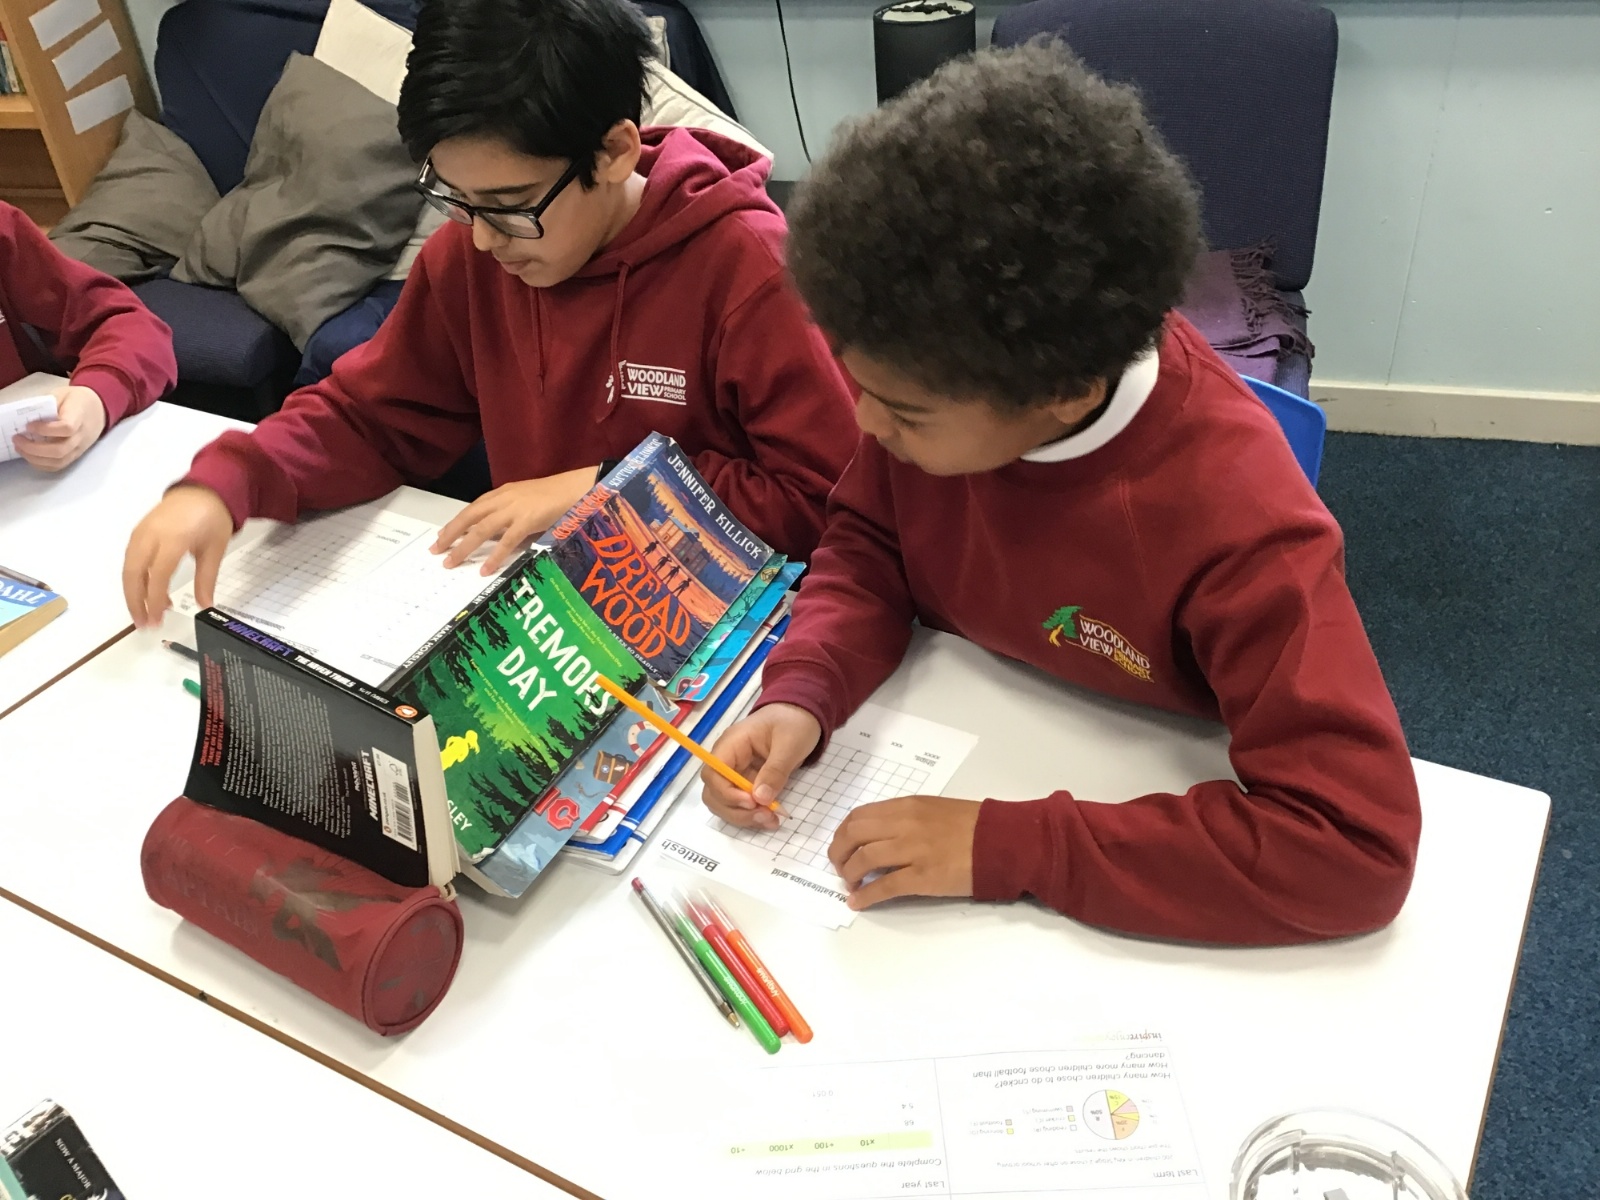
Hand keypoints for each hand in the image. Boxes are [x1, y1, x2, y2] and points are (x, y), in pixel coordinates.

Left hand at [13, 385, 106, 470]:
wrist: (98, 409)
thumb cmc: (77, 400)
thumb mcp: (62, 394)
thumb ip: (47, 403)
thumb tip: (28, 416)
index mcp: (79, 417)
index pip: (66, 428)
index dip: (45, 429)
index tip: (29, 425)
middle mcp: (81, 436)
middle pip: (60, 450)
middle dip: (34, 448)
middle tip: (18, 439)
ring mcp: (79, 448)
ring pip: (58, 461)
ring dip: (35, 458)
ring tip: (20, 448)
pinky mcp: (75, 455)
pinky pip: (59, 466)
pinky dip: (42, 464)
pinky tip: (30, 456)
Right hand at [123, 485, 233, 626]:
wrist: (203, 489)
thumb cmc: (213, 519)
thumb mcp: (215, 550)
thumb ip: (206, 579)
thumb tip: (205, 606)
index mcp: (172, 538)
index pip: (157, 575)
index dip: (154, 600)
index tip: (156, 621)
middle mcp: (150, 535)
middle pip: (134, 573)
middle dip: (135, 601)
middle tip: (144, 624)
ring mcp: (140, 532)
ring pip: (128, 567)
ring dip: (133, 592)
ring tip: (147, 613)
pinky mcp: (137, 532)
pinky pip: (130, 559)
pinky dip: (135, 578)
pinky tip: (149, 592)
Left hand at [431, 466, 599, 573]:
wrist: (581, 487)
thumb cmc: (560, 496)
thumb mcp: (530, 503)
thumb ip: (513, 516)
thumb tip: (500, 536)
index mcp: (504, 492)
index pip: (473, 508)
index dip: (456, 523)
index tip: (442, 535)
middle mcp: (504, 499)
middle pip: (469, 517)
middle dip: (450, 534)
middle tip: (435, 550)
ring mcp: (515, 509)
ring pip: (481, 530)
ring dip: (463, 547)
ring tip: (450, 562)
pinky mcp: (528, 520)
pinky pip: (506, 541)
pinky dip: (494, 556)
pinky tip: (485, 569)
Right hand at [700, 703, 822, 830]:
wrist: (803, 714)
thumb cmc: (794, 722)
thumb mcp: (790, 744)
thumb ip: (775, 771)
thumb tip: (760, 798)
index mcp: (732, 744)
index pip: (713, 773)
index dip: (727, 793)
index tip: (752, 803)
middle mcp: (728, 760)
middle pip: (714, 793)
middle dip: (735, 810)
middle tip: (765, 816)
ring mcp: (736, 772)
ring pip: (725, 803)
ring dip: (743, 817)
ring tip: (770, 820)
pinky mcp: (747, 782)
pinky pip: (741, 804)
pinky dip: (752, 814)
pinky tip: (771, 818)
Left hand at [828, 795, 981, 910]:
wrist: (1004, 841)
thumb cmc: (975, 826)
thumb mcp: (935, 809)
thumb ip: (907, 818)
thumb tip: (881, 834)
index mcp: (907, 806)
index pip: (860, 816)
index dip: (843, 833)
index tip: (842, 846)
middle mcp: (905, 824)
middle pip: (853, 835)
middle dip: (839, 853)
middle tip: (840, 867)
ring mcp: (913, 851)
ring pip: (863, 860)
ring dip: (849, 874)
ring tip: (850, 884)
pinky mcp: (922, 877)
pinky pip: (883, 886)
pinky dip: (865, 896)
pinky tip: (857, 902)